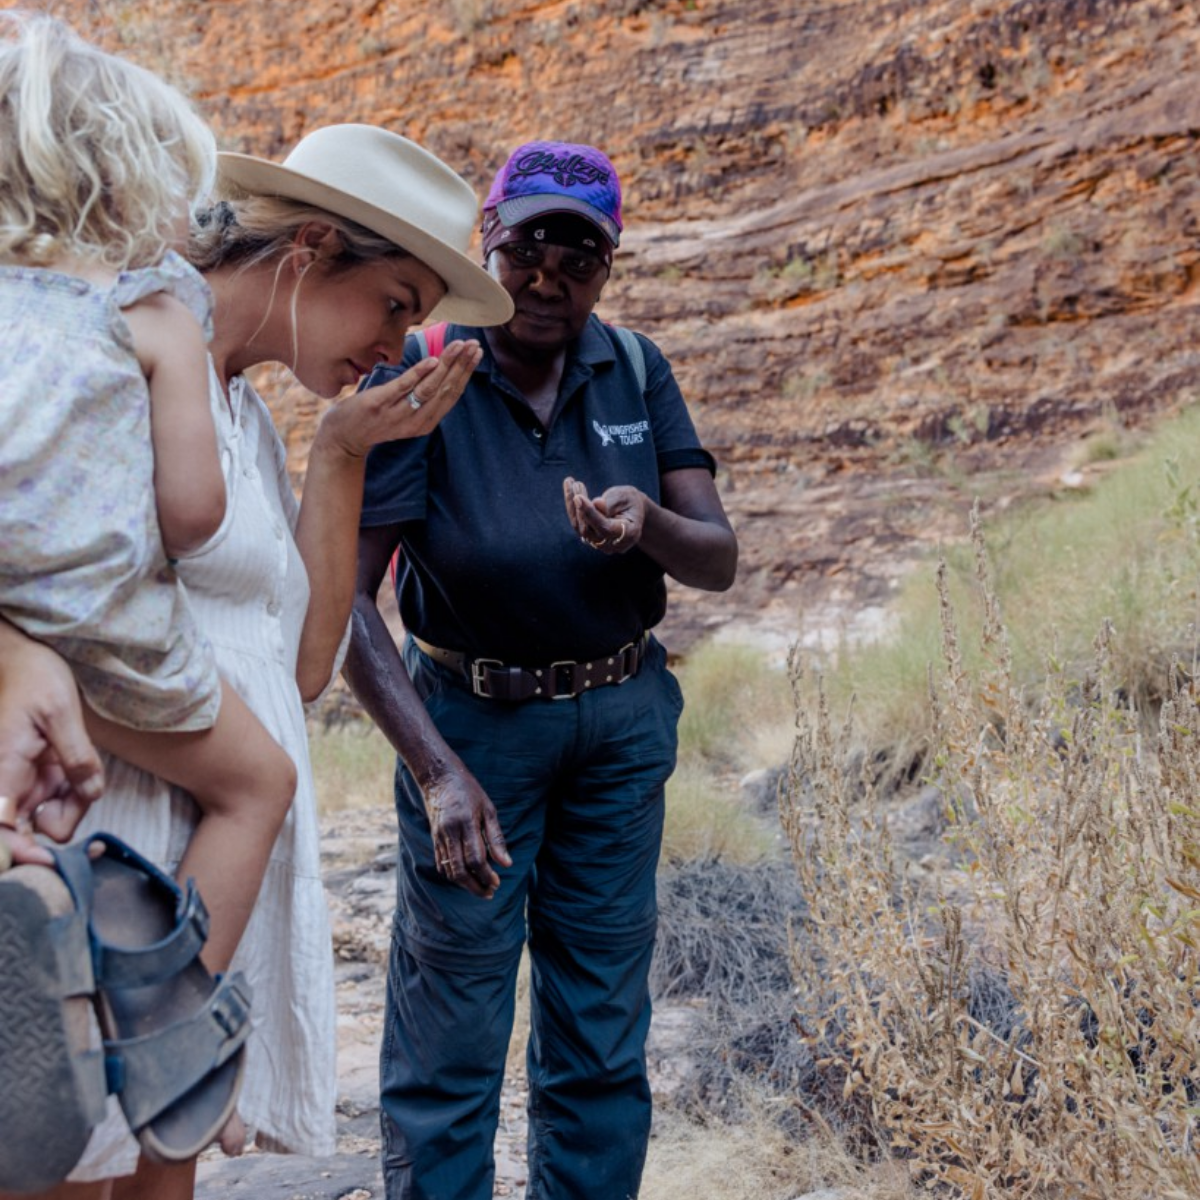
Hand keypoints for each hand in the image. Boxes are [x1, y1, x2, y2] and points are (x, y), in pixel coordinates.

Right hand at [0, 627, 103, 868]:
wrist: (27, 656)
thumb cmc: (36, 677)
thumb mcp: (61, 711)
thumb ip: (76, 755)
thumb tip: (90, 794)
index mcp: (0, 770)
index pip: (0, 831)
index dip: (21, 854)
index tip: (52, 862)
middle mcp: (6, 785)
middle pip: (28, 835)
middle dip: (58, 832)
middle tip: (86, 809)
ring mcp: (22, 784)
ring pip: (48, 821)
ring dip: (72, 807)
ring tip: (84, 771)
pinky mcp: (38, 779)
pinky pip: (59, 803)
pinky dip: (75, 797)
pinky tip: (83, 774)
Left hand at [320, 339, 482, 458]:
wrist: (344, 438)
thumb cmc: (376, 420)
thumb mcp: (405, 412)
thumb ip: (422, 397)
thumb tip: (440, 368)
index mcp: (426, 422)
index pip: (452, 394)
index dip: (466, 373)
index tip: (476, 352)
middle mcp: (416, 420)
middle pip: (445, 389)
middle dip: (462, 365)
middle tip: (473, 344)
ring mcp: (398, 413)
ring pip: (429, 387)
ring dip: (447, 365)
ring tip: (458, 346)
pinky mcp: (379, 404)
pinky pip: (403, 387)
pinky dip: (420, 373)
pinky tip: (432, 360)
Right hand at [423, 764, 510, 899]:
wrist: (438, 778)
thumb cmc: (469, 791)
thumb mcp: (488, 809)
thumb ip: (496, 838)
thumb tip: (506, 864)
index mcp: (466, 823)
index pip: (475, 858)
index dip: (486, 875)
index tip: (497, 883)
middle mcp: (449, 832)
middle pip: (460, 870)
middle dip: (475, 886)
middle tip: (489, 893)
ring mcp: (439, 837)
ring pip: (449, 870)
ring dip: (465, 884)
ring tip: (480, 888)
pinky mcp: (433, 838)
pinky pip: (441, 863)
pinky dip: (453, 875)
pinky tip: (465, 878)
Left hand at [564, 477, 645, 553]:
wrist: (632, 510)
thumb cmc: (630, 501)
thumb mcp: (625, 497)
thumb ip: (611, 503)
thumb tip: (595, 503)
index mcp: (629, 534)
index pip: (605, 528)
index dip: (591, 514)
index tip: (578, 497)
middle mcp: (613, 544)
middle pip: (588, 530)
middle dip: (579, 507)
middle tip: (576, 484)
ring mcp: (601, 544)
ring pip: (580, 527)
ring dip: (572, 504)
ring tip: (570, 481)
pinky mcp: (590, 538)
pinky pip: (577, 524)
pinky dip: (572, 506)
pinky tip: (569, 486)